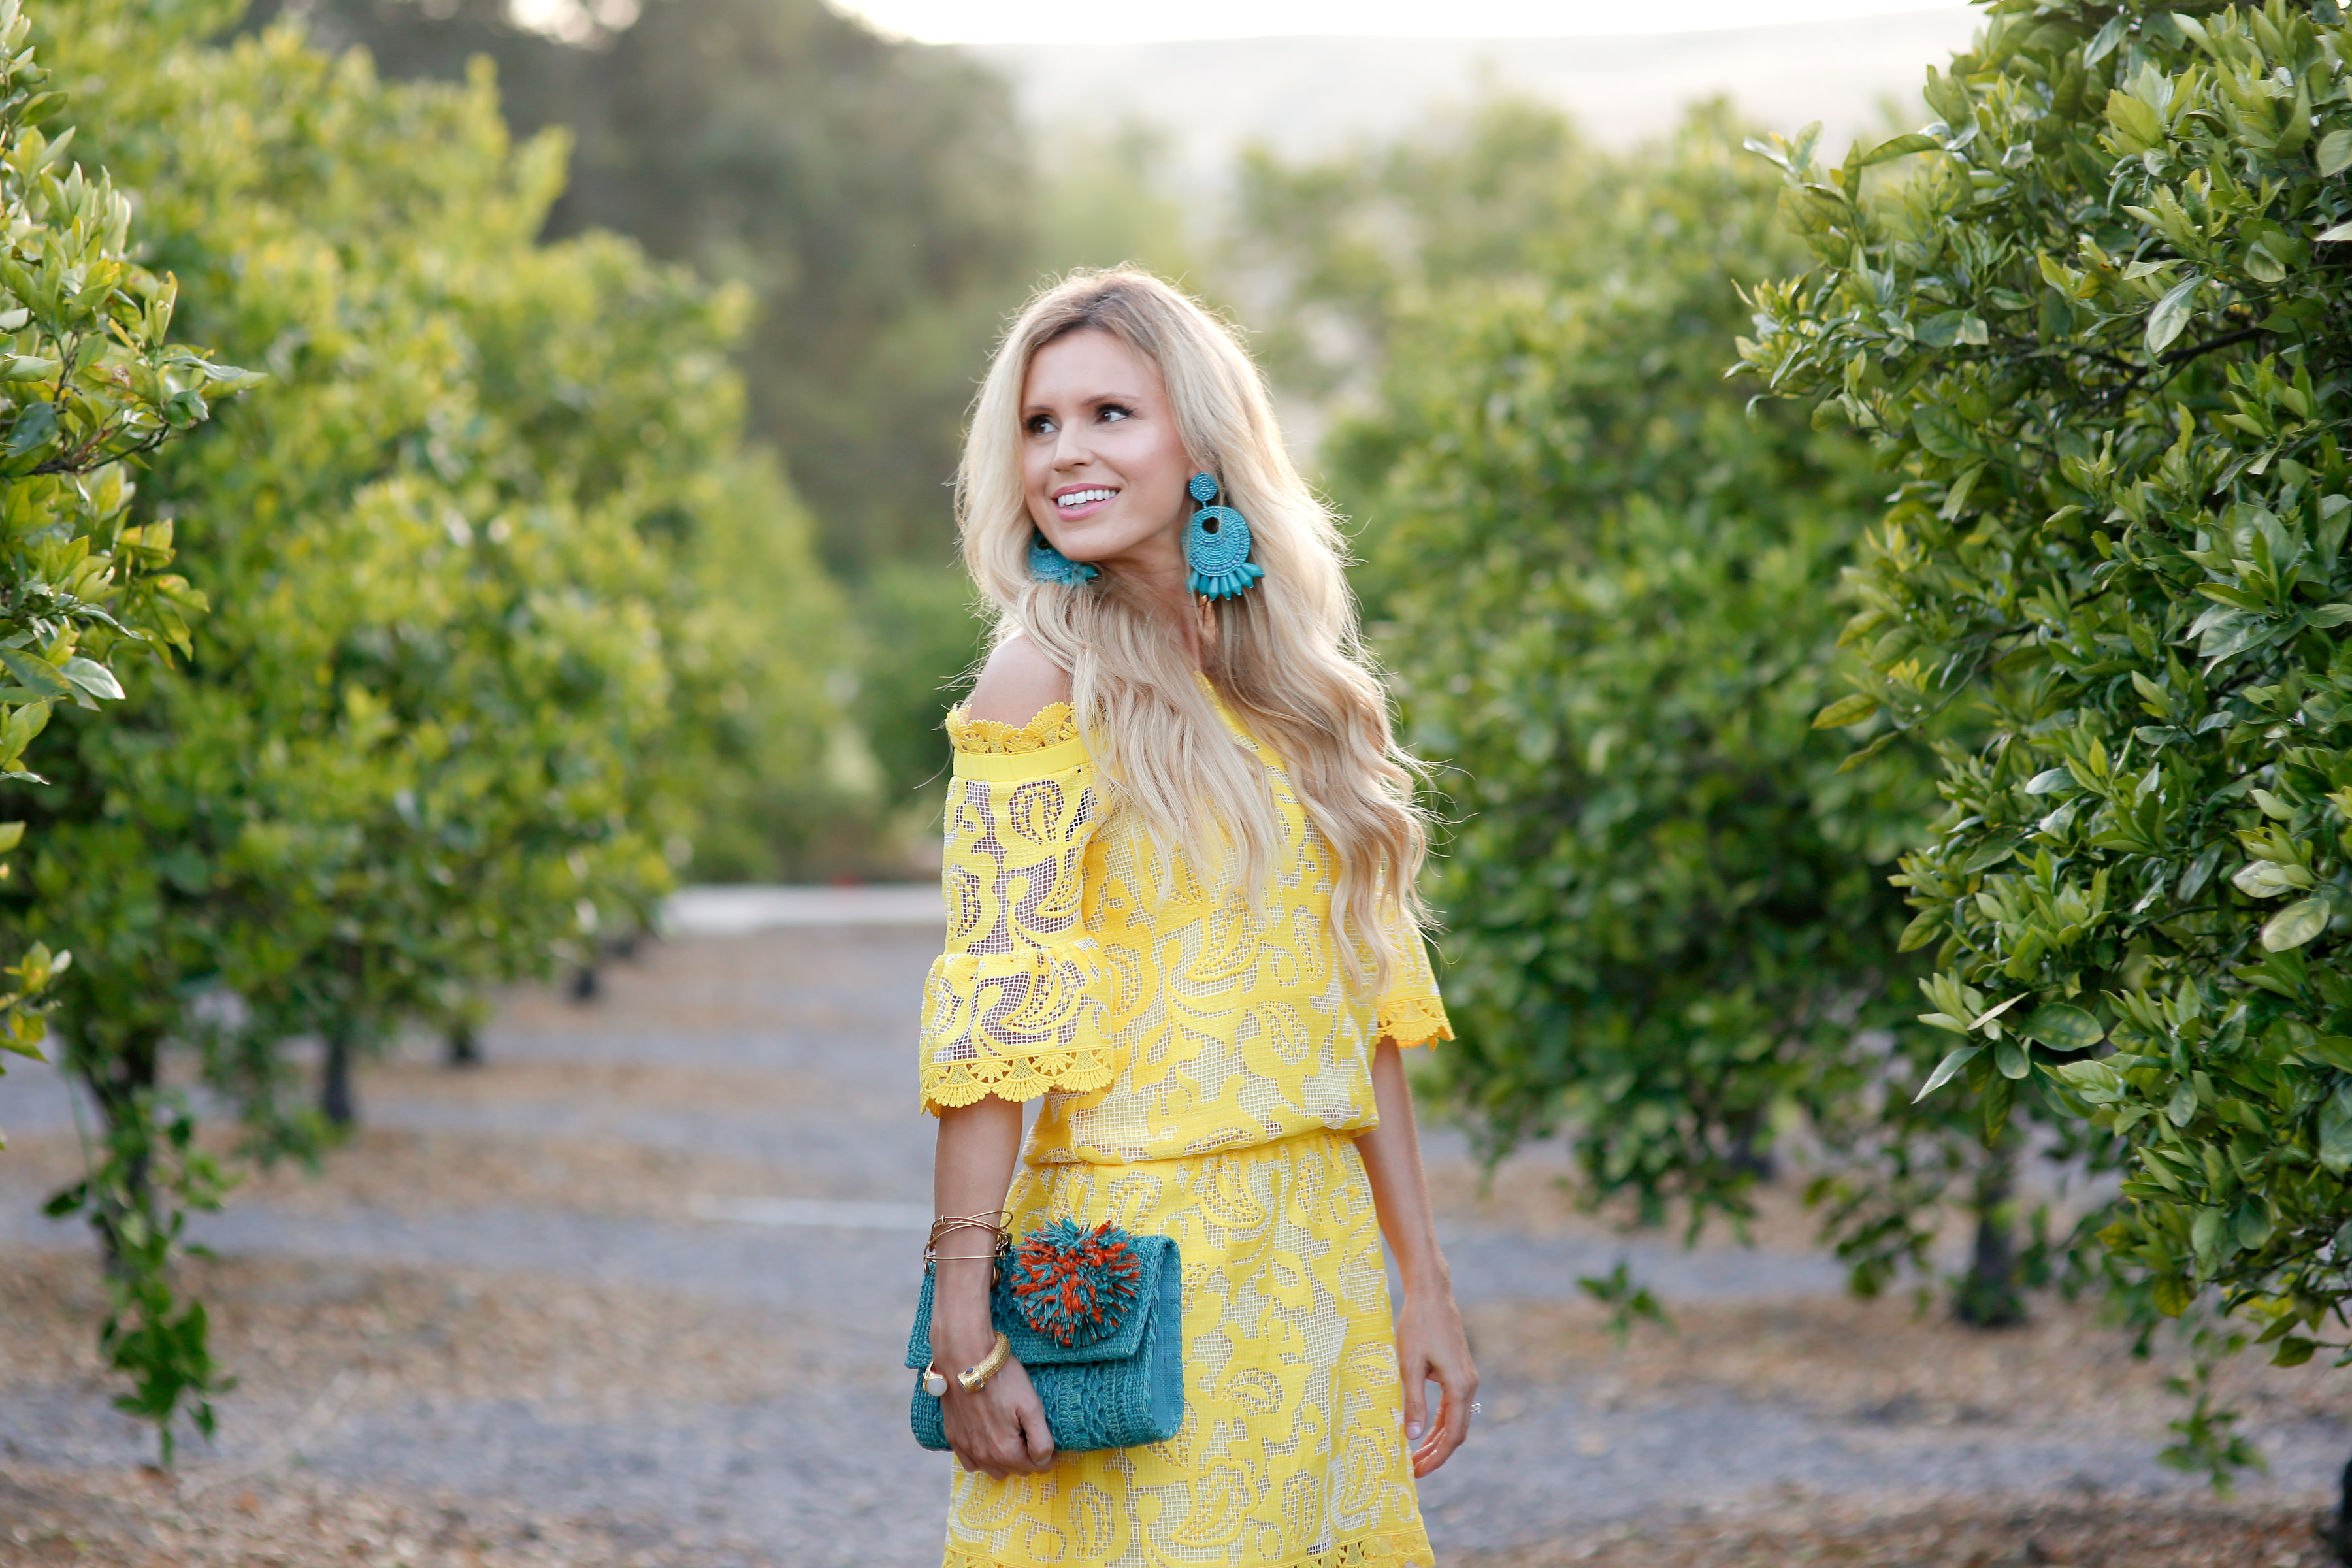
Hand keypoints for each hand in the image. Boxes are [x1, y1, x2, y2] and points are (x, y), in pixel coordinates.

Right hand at [941, 1357, 1055, 1479]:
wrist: (964, 1359)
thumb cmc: (1002, 1379)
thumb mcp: (1031, 1406)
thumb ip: (1041, 1440)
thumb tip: (1044, 1461)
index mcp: (1007, 1451)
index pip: (1037, 1467)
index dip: (1048, 1455)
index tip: (1048, 1438)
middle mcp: (985, 1457)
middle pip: (1017, 1469)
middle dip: (1028, 1456)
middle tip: (1030, 1432)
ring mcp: (967, 1449)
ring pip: (994, 1470)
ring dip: (1006, 1460)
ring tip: (1011, 1436)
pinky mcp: (954, 1438)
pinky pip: (971, 1463)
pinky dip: (983, 1458)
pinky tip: (988, 1440)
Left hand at [1395, 1279, 1476, 1478]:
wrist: (1431, 1294)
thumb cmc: (1418, 1325)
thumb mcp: (1409, 1364)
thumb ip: (1413, 1401)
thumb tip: (1411, 1437)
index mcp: (1460, 1387)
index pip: (1452, 1436)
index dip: (1436, 1457)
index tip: (1417, 1471)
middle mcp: (1469, 1385)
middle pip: (1456, 1432)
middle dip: (1436, 1453)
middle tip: (1413, 1469)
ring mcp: (1466, 1378)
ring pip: (1455, 1420)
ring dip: (1436, 1439)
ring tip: (1415, 1455)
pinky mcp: (1459, 1371)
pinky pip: (1452, 1406)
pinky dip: (1439, 1422)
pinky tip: (1422, 1429)